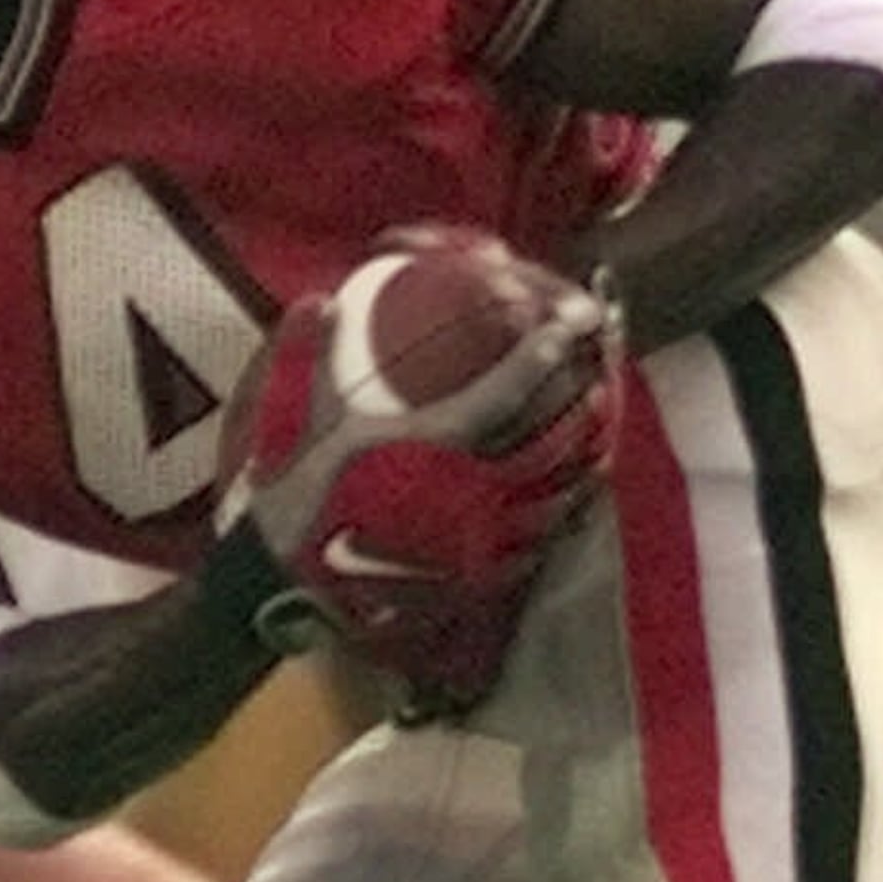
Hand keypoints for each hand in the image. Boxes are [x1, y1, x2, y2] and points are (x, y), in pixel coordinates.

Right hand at [222, 278, 616, 710]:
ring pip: (554, 494)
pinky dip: (561, 512)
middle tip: (596, 371)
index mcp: (428, 445)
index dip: (541, 352)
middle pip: (550, 442)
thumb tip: (320, 297)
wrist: (285, 584)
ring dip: (581, 458)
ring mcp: (478, 538)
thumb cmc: (296, 496)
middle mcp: (465, 491)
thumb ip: (310, 354)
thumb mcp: (294, 419)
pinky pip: (537, 542)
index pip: (504, 390)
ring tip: (597, 427)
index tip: (568, 322)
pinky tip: (567, 495)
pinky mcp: (477, 575)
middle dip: (580, 403)